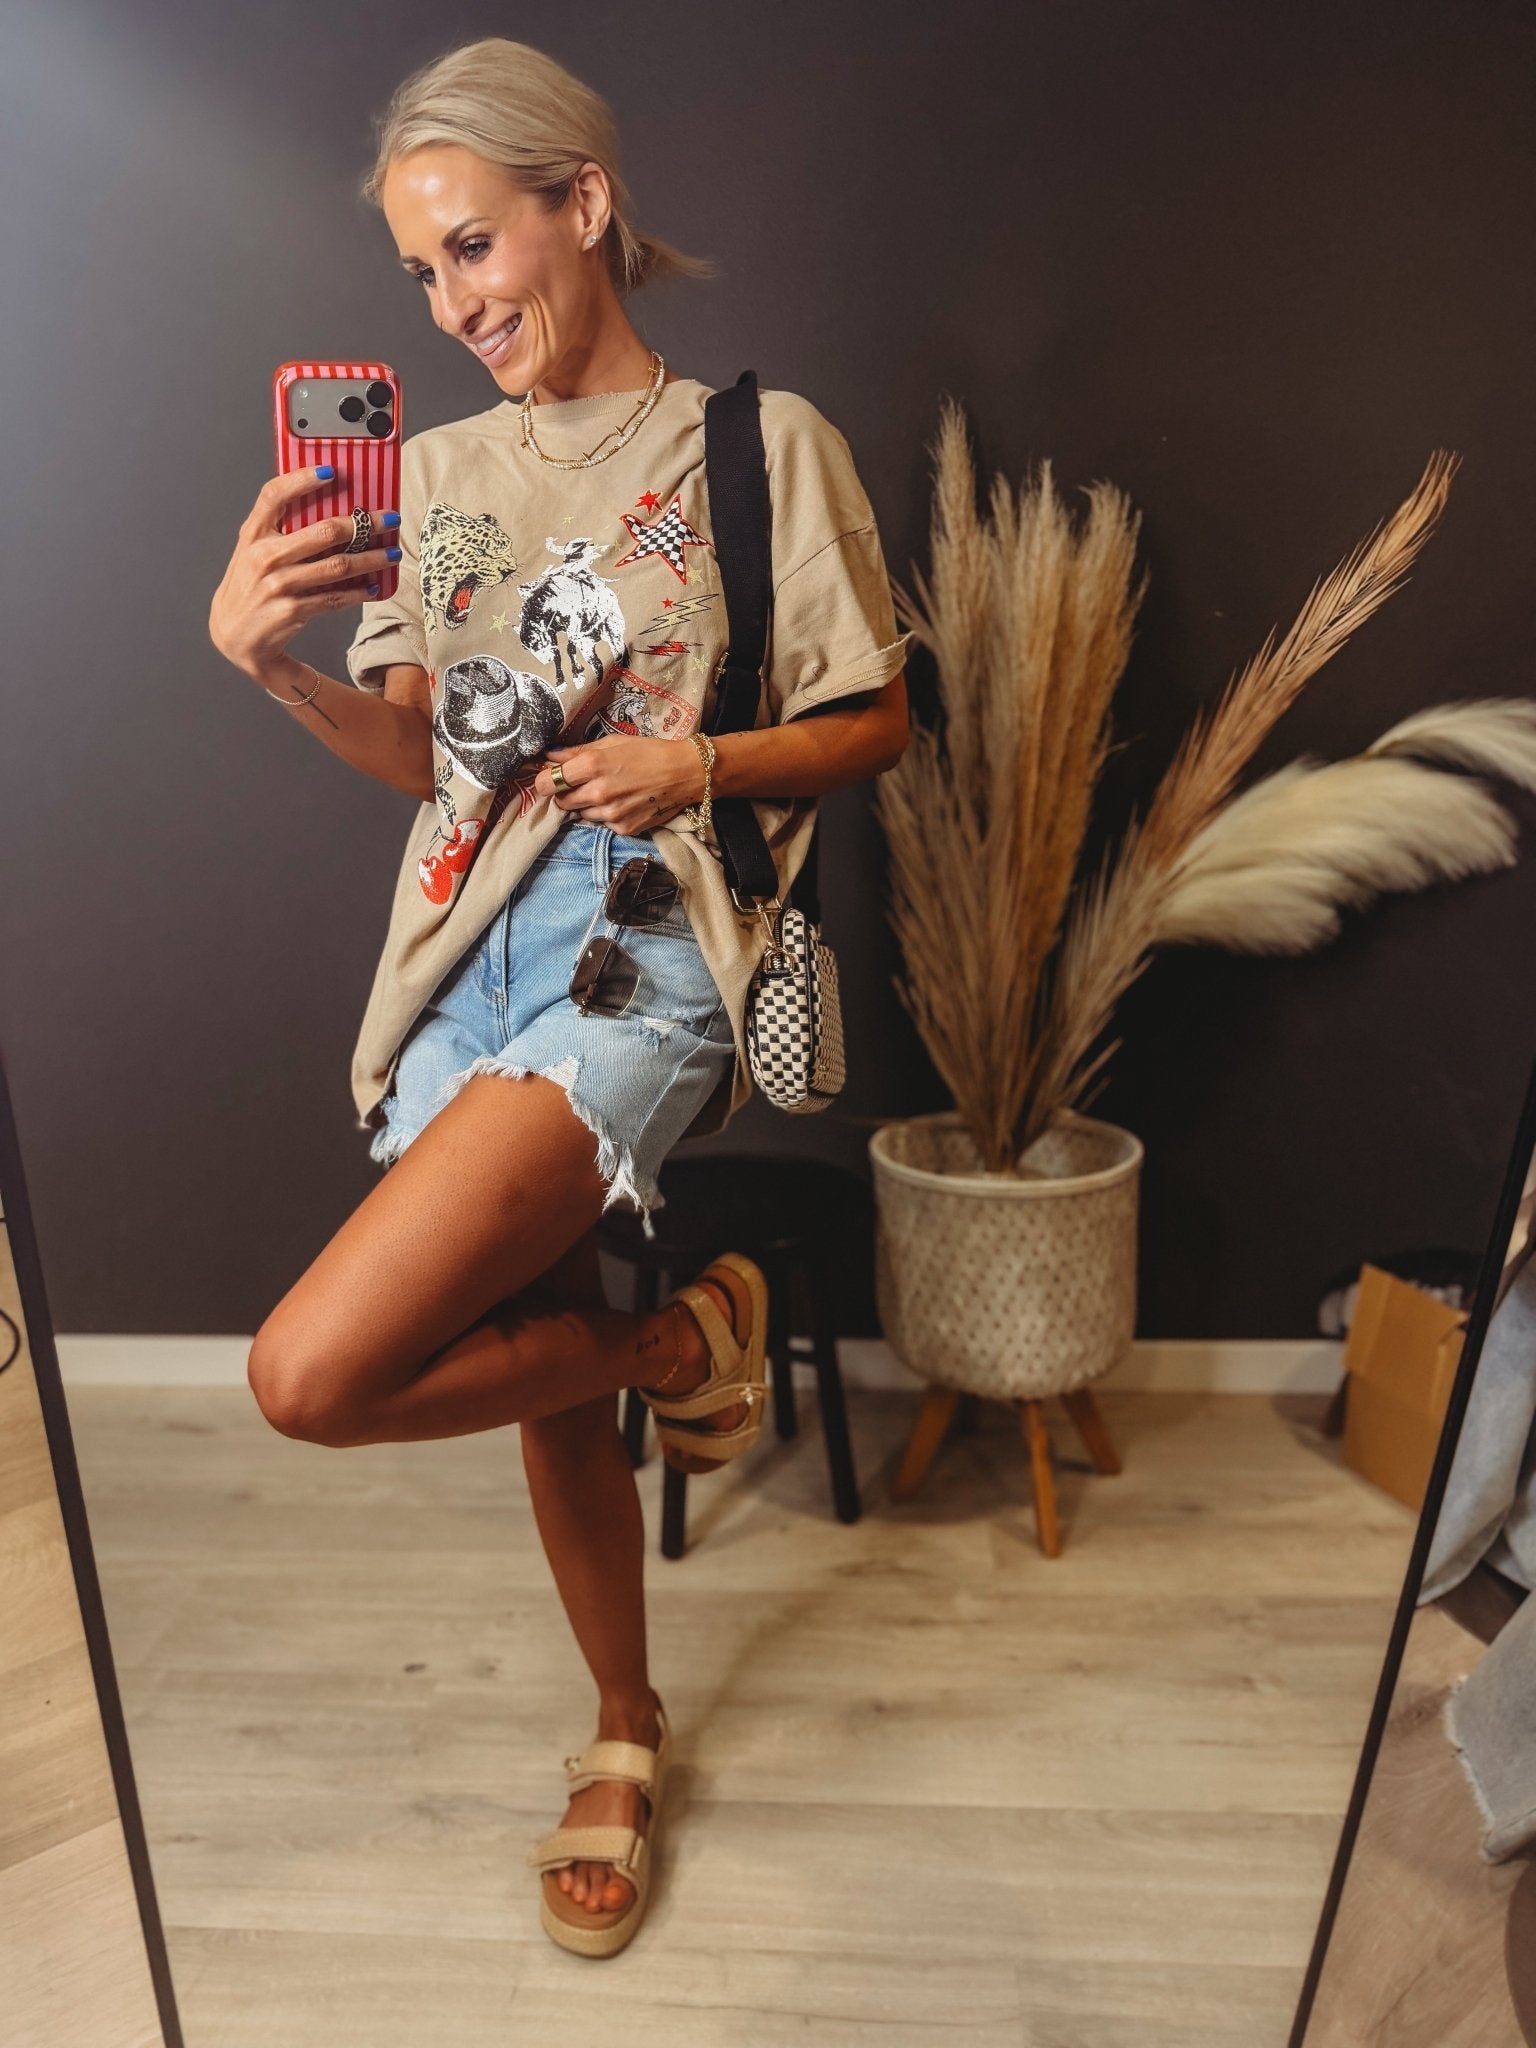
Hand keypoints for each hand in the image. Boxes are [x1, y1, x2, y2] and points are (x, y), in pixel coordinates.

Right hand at [209, 466, 399, 684]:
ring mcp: (279, 584)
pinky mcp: (292, 610)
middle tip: (389, 519)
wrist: (234, 634)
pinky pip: (336, 597)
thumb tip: (330, 509)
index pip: (274, 495)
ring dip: (371, 559)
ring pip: (338, 566)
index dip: (302, 479)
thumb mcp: (254, 551)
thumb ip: (280, 530)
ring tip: (392, 553)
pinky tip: (374, 586)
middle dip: (364, 524)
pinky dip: (359, 592)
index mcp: (253, 534)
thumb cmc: (250, 585)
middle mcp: (264, 556)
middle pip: (323, 531)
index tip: (331, 470)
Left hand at [528, 732, 704, 833]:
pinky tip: (623, 802)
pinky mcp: (623, 828)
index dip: (544, 781)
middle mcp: (598, 793)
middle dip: (565, 794)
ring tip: (608, 792)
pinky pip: (603, 824)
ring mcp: (610, 814)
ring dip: (587, 805)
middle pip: (561, 802)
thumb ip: (578, 752)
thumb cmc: (649, 752)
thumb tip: (549, 755)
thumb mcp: (612, 743)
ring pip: (581, 815)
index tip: (549, 779)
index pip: (547, 783)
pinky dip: (607, 815)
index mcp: (592, 766)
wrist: (686, 773)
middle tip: (581, 784)